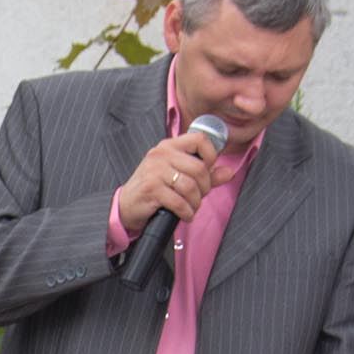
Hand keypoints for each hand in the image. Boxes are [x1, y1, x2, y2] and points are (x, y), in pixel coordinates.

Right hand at [118, 130, 234, 234]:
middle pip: (199, 168)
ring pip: (191, 186)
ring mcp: (155, 171)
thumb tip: (229, 172)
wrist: (124, 206)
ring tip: (192, 207)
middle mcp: (161, 154)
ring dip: (196, 202)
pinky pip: (179, 201)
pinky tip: (185, 215)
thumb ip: (205, 174)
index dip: (211, 155)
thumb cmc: (154, 190)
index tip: (208, 170)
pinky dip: (187, 212)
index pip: (200, 138)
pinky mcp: (151, 189)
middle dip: (205, 187)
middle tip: (200, 197)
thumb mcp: (178, 177)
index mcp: (169, 146)